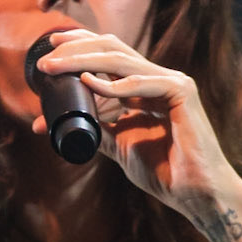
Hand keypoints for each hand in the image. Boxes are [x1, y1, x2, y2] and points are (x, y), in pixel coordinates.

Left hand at [33, 27, 241, 238]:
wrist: (196, 194)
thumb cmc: (165, 173)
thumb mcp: (119, 147)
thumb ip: (95, 131)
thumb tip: (53, 126)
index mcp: (145, 87)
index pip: (109, 56)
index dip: (80, 47)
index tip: (49, 52)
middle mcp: (158, 78)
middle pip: (112, 50)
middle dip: (76, 49)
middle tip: (45, 60)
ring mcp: (171, 82)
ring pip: (122, 61)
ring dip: (84, 62)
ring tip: (55, 68)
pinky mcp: (182, 92)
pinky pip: (141, 84)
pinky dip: (114, 86)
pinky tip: (89, 83)